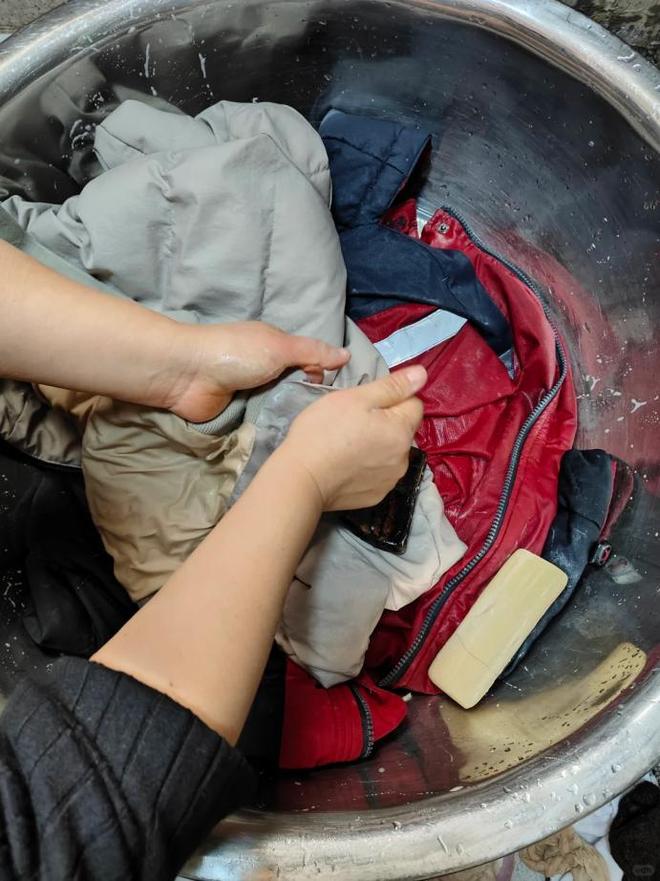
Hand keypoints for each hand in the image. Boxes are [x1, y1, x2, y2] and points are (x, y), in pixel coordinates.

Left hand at [165, 322, 349, 422]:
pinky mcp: (239, 415)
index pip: (309, 364)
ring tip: (312, 434)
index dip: (322, 377)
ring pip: (281, 407)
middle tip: (325, 420)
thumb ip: (313, 352)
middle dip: (308, 401)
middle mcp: (266, 370)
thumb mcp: (280, 347)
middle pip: (296, 388)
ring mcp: (252, 393)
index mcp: (276, 348)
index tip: (335, 395)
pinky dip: (272, 427)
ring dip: (291, 416)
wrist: (188, 374)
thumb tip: (346, 354)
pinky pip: (263, 422)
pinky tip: (290, 439)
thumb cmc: (236, 353)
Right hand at [279, 365, 426, 510]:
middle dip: (386, 422)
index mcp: (401, 429)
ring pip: (392, 452)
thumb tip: (422, 374)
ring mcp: (391, 479)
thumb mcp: (356, 398)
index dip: (392, 398)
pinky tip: (348, 464)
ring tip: (349, 445)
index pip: (414, 403)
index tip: (367, 403)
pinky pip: (380, 473)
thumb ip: (392, 386)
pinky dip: (370, 467)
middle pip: (403, 429)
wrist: (301, 478)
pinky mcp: (377, 495)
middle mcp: (403, 457)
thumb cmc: (324, 431)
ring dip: (379, 445)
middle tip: (354, 422)